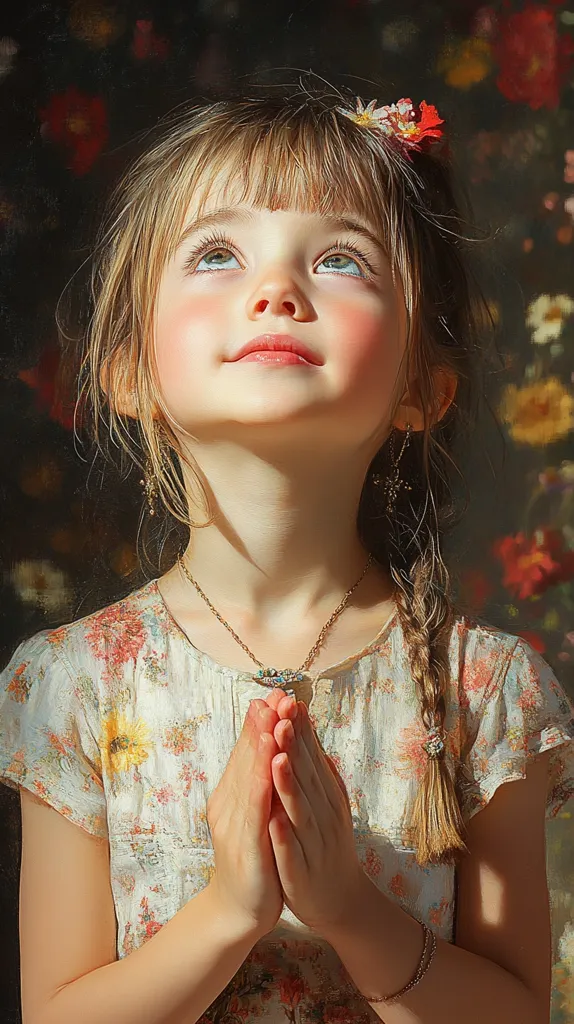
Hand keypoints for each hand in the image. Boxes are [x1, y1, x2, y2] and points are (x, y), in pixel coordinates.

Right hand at [206, 700, 284, 938]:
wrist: (239, 908)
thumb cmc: (254, 854)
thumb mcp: (256, 810)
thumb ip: (258, 776)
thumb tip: (268, 737)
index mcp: (233, 793)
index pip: (248, 751)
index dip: (261, 721)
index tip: (275, 692)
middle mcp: (229, 804)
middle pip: (247, 759)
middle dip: (263, 726)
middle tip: (275, 695)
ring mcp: (234, 826)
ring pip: (249, 781)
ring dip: (260, 751)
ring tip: (271, 723)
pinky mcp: (245, 849)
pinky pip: (254, 816)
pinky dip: (261, 791)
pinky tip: (269, 772)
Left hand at [257, 687, 364, 935]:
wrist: (341, 901)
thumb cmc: (327, 843)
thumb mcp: (326, 800)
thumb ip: (316, 768)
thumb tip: (307, 727)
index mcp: (327, 796)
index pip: (313, 757)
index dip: (301, 729)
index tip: (289, 699)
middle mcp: (324, 815)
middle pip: (307, 777)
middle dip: (293, 746)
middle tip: (282, 714)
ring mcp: (314, 845)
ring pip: (300, 812)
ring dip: (289, 785)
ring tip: (277, 758)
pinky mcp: (301, 874)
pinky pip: (291, 853)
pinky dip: (284, 836)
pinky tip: (273, 820)